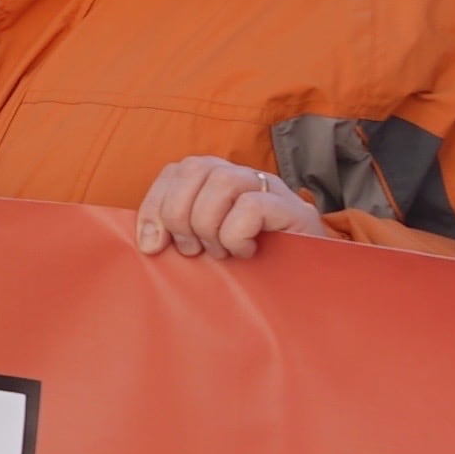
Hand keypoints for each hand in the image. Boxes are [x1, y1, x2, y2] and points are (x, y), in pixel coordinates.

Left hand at [131, 154, 329, 258]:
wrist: (307, 284)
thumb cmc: (249, 264)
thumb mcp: (206, 247)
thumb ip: (178, 235)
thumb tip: (147, 241)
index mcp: (216, 180)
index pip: (175, 171)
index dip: (154, 206)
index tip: (152, 245)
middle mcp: (242, 176)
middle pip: (193, 169)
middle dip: (180, 216)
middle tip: (193, 250)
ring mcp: (269, 188)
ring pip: (222, 182)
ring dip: (209, 225)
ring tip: (220, 251)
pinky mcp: (291, 208)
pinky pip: (251, 206)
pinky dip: (236, 235)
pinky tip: (245, 251)